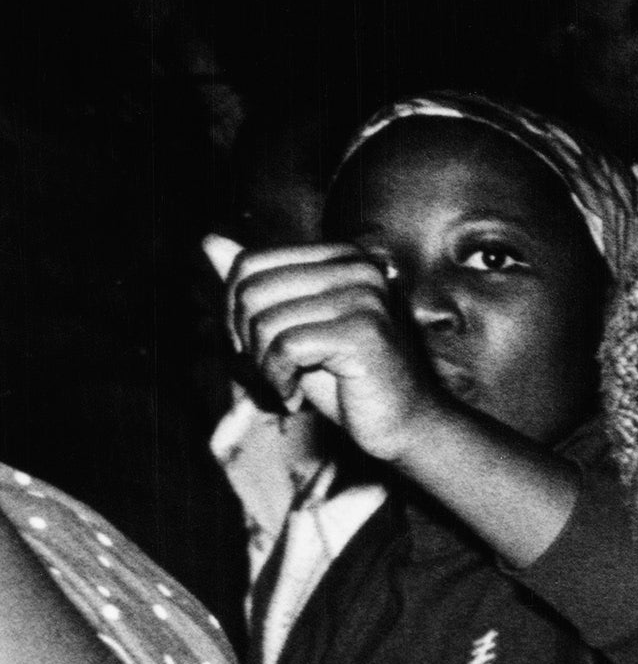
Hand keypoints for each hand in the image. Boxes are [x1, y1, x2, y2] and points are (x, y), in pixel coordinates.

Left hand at [224, 244, 449, 461]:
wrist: (401, 423)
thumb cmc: (344, 376)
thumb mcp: (291, 324)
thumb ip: (257, 281)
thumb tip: (209, 240)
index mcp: (341, 256)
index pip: (251, 263)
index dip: (234, 311)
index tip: (257, 347)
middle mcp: (357, 267)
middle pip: (253, 291)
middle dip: (248, 339)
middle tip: (273, 369)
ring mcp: (365, 297)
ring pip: (266, 322)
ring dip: (264, 366)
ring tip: (288, 384)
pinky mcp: (365, 331)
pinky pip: (287, 348)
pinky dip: (279, 380)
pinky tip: (296, 396)